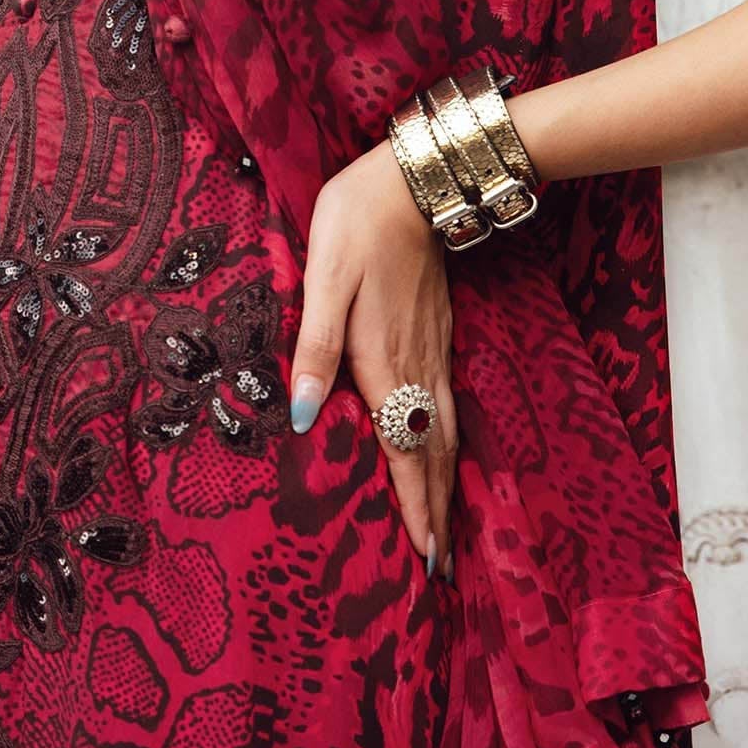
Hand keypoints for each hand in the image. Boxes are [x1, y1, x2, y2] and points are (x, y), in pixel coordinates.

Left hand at [290, 136, 458, 577]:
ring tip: (448, 527)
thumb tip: (298, 416)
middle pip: (430, 453)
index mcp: (382, 360)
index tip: (425, 559)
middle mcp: (415, 365)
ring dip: (446, 483)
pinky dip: (449, 444)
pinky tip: (444, 451)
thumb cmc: (356, 225)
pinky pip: (449, 406)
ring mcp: (433, 349)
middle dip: (436, 512)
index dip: (411, 506)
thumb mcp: (323, 280)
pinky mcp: (439, 332)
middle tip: (442, 567)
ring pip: (446, 432)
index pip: (401, 450)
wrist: (413, 180)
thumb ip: (313, 347)